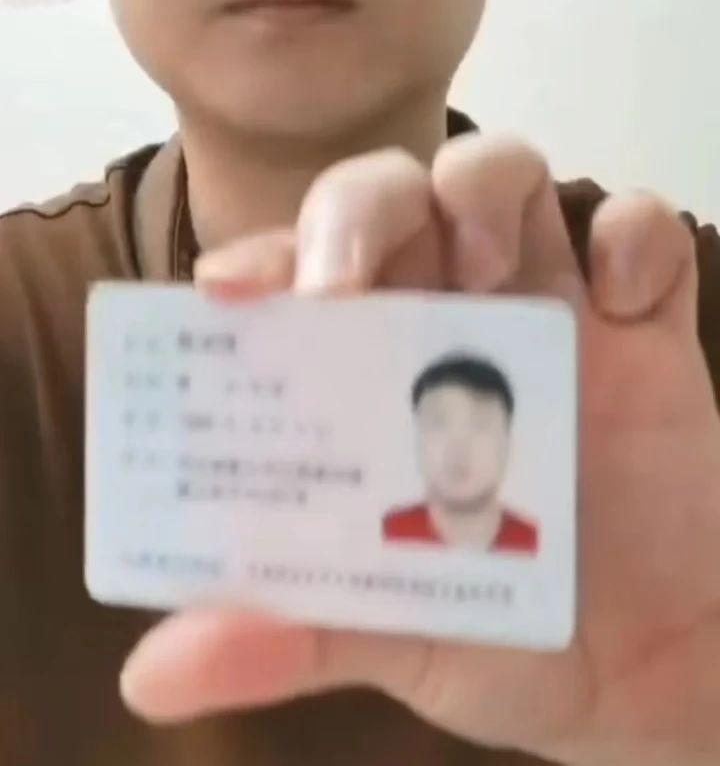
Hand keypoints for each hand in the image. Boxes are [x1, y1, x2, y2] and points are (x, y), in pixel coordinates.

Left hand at [120, 135, 719, 765]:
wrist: (646, 671)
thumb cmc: (502, 632)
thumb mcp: (388, 634)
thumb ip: (284, 635)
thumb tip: (152, 675)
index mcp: (372, 371)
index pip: (297, 275)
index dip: (259, 261)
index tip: (227, 290)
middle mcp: (452, 316)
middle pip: (392, 197)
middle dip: (360, 209)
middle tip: (343, 281)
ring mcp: (549, 309)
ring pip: (504, 177)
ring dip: (483, 188)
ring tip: (483, 266)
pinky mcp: (647, 325)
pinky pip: (641, 233)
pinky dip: (632, 236)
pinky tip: (622, 297)